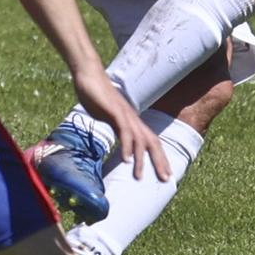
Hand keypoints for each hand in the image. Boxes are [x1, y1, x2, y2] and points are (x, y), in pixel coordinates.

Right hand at [72, 68, 168, 182]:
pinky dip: (126, 147)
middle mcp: (132, 119)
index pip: (151, 142)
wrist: (88, 75)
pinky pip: (124, 132)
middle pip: (153, 143)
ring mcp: (125, 115)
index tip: (165, 174)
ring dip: (141, 160)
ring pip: (140, 140)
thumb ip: (116, 126)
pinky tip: (125, 160)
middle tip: (166, 179)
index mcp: (132, 121)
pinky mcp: (115, 112)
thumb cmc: (96, 95)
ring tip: (139, 177)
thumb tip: (120, 138)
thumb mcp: (108, 115)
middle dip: (160, 162)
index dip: (160, 158)